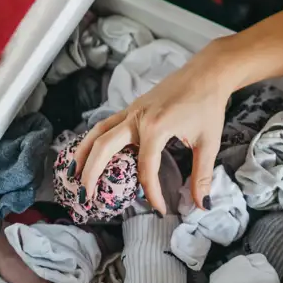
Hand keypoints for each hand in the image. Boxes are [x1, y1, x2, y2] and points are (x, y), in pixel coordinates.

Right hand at [73, 45, 237, 213]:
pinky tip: (90, 152)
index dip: (151, 194)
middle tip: (87, 196)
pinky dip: (93, 139)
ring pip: (98, 132)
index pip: (146, 169)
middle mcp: (137, 118)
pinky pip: (106, 124)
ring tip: (74, 175)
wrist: (208, 72)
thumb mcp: (208, 142)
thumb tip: (202, 204)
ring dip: (83, 153)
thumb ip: (202, 176)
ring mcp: (132, 110)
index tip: (159, 209)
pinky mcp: (132, 106)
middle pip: (104, 148)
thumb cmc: (208, 104)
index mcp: (156, 128)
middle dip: (92, 173)